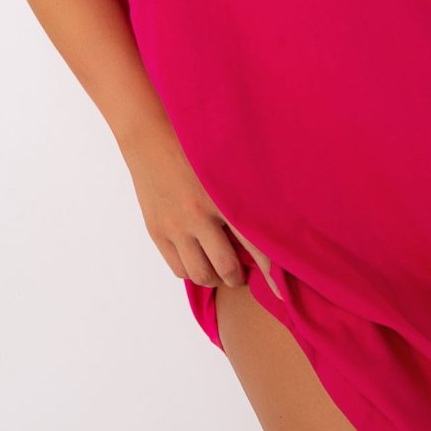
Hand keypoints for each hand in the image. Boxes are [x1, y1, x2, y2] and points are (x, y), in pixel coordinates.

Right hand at [124, 124, 283, 299]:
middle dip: (239, 278)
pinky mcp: (157, 232)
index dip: (269, 273)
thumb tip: (266, 229)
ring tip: (221, 270)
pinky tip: (199, 259)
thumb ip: (243, 197)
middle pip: (226, 268)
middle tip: (243, 275)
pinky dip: (192, 271)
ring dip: (215, 278)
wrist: (149, 137)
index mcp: (222, 198)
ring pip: (201, 274)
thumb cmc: (193, 147)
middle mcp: (199, 215)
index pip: (254, 245)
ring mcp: (175, 226)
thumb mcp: (225, 165)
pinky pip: (178, 268)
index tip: (280, 293)